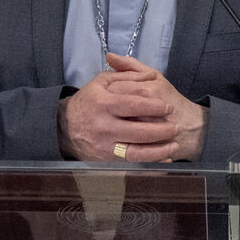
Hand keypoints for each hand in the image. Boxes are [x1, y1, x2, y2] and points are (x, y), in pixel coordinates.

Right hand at [58, 53, 207, 162]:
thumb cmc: (88, 102)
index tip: (168, 107)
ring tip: (173, 144)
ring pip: (137, 151)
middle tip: (175, 126)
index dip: (154, 106)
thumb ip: (125, 75)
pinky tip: (164, 159)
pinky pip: (132, 164)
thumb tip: (148, 75)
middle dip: (161, 129)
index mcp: (104, 103)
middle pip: (139, 130)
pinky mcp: (106, 160)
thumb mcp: (101, 81)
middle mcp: (104, 125)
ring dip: (159, 150)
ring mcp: (105, 145)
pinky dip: (150, 163)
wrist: (65, 128)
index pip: (134, 104)